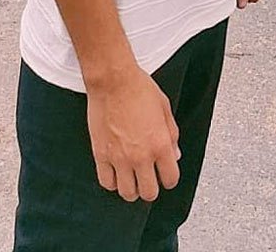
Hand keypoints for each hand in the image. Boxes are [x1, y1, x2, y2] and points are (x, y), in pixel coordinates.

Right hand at [86, 66, 180, 201]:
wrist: (113, 81)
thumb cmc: (139, 89)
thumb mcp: (165, 109)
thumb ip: (172, 135)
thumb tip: (175, 155)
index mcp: (160, 144)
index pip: (170, 179)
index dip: (169, 178)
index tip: (165, 174)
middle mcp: (141, 156)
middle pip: (149, 193)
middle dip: (151, 187)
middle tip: (149, 178)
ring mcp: (119, 158)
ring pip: (127, 193)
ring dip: (131, 188)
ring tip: (132, 177)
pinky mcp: (101, 156)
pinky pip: (106, 183)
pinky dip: (112, 182)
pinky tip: (116, 173)